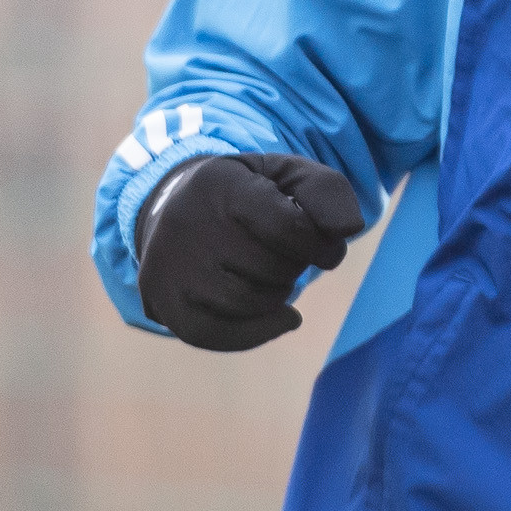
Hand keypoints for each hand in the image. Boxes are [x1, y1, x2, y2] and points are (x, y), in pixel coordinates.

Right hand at [138, 151, 366, 351]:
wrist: (176, 208)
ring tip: (272, 276)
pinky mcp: (163, 301)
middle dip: (294, 266)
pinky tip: (282, 317)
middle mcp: (186, 224)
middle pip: (270, 267)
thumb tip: (348, 227)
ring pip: (247, 302)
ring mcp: (169, 266)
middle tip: (289, 255)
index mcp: (222, 184)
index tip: (328, 247)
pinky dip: (258, 331)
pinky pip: (216, 334)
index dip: (321, 245)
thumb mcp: (286, 176)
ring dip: (276, 295)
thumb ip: (326, 191)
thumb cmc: (247, 194)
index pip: (286, 226)